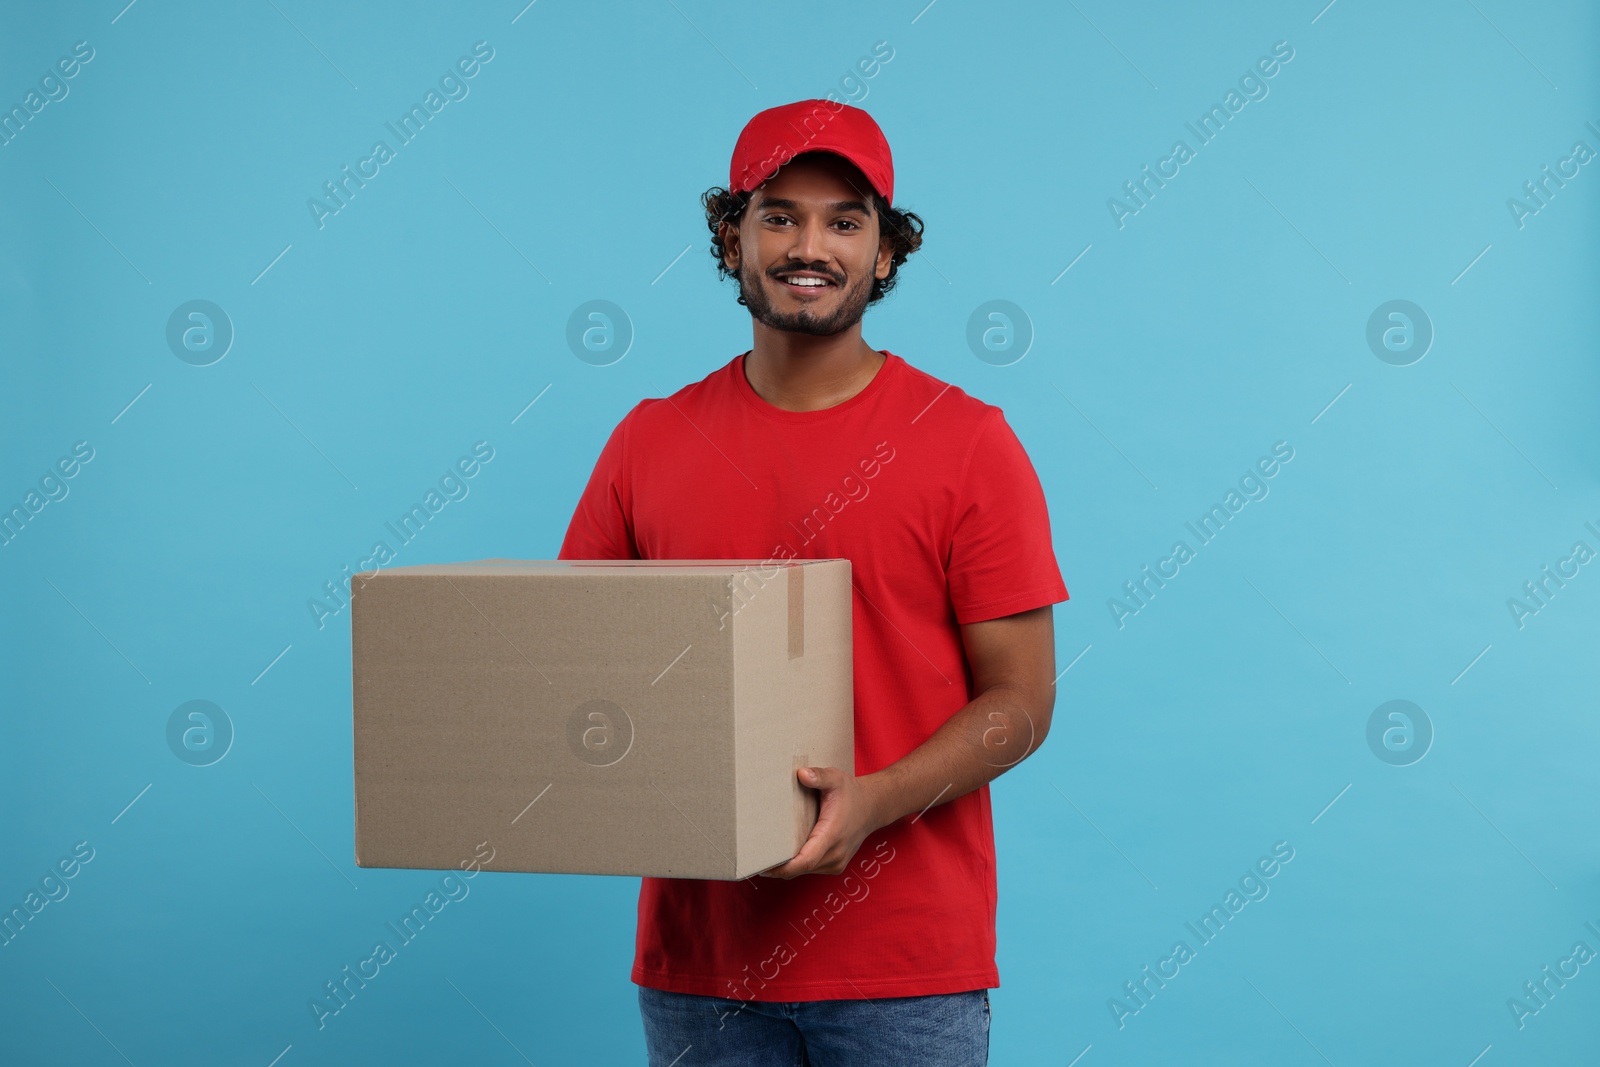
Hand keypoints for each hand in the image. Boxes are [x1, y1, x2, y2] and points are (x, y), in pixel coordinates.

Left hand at [759, 767, 883, 878]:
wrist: (873, 807)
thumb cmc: (852, 793)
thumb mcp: (836, 778)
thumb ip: (819, 776)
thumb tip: (801, 774)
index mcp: (833, 834)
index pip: (806, 860)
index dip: (784, 867)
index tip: (764, 866)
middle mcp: (836, 853)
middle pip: (801, 869)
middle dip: (778, 868)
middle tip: (754, 860)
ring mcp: (837, 862)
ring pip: (805, 871)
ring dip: (787, 867)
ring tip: (765, 856)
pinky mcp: (835, 865)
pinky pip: (811, 869)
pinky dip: (797, 865)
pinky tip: (784, 855)